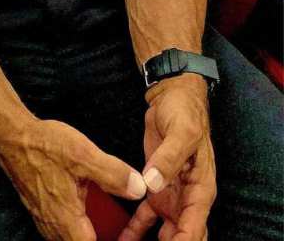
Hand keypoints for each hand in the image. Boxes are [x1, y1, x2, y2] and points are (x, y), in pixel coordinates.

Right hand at [0, 118, 146, 240]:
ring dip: (89, 231)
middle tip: (119, 228)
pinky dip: (77, 225)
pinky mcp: (41, 211)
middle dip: (102, 234)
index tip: (124, 235)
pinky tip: (85, 207)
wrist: (12, 137)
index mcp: (68, 221)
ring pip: (71, 238)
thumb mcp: (84, 154)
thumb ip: (113, 174)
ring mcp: (45, 221)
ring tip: (107, 220)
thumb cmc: (44, 146)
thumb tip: (139, 189)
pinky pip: (62, 229)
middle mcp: (54, 227)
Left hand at [118, 77, 215, 240]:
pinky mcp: (155, 188)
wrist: (172, 96)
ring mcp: (172, 195)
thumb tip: (152, 183)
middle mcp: (188, 198)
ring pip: (165, 234)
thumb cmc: (184, 112)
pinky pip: (145, 218)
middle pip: (183, 236)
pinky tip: (121, 240)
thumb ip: (168, 159)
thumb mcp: (181, 132)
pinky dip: (134, 232)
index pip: (195, 227)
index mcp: (201, 189)